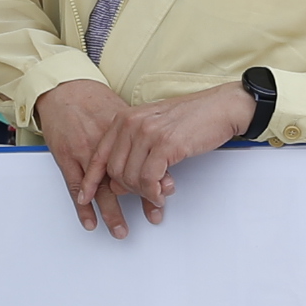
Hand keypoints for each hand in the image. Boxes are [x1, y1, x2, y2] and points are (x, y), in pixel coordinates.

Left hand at [33, 77, 254, 234]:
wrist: (222, 107)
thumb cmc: (192, 118)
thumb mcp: (154, 129)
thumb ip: (133, 151)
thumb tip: (119, 182)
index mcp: (125, 118)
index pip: (99, 154)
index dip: (90, 179)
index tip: (84, 197)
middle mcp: (132, 123)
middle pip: (114, 170)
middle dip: (128, 190)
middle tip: (145, 196)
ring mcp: (148, 133)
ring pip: (131, 177)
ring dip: (144, 194)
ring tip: (158, 196)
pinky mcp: (166, 145)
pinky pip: (149, 180)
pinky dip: (155, 193)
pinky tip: (163, 194)